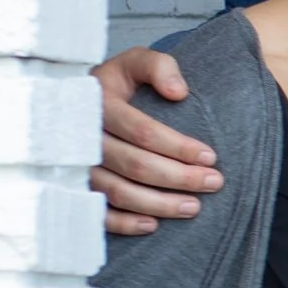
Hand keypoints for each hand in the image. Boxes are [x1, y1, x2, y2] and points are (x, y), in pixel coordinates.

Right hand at [91, 45, 221, 235]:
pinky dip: (124, 223)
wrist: (77, 102)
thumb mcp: (134, 62)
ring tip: (194, 207)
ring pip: (120, 192)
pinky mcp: (74, 187)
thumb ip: (159, 66)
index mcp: (97, 104)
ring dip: (160, 204)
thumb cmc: (116, 84)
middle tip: (214, 183)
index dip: (178, 147)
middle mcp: (82, 138)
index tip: (210, 156)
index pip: (142, 131)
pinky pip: (97, 212)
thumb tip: (179, 92)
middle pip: (136, 165)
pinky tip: (152, 225)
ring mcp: (75, 166)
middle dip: (180, 177)